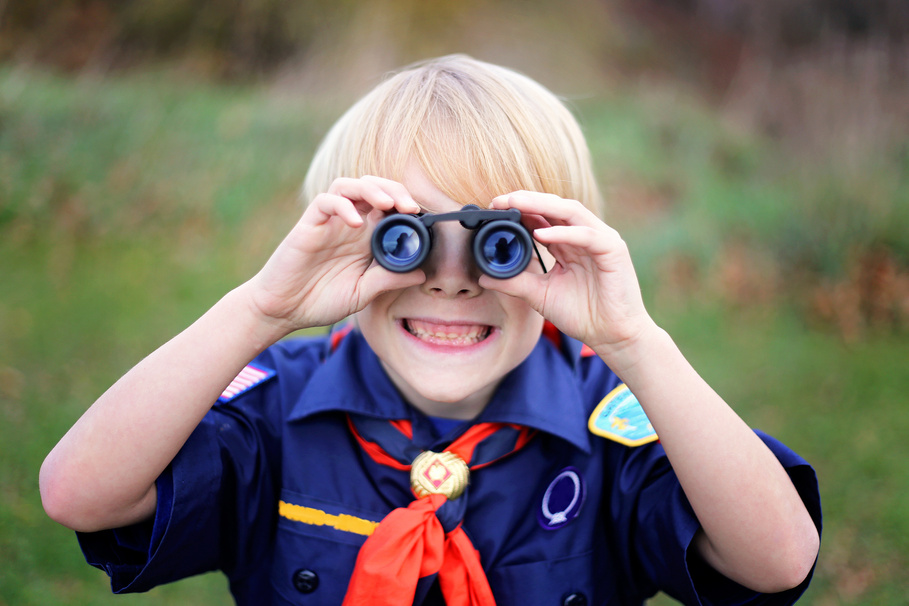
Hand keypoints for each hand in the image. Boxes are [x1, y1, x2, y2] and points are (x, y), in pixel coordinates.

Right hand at [246, 176, 424, 331]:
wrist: (284, 310)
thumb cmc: (320, 300)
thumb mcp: (362, 293)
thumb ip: (388, 280)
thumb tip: (422, 274)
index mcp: (365, 238)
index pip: (389, 207)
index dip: (406, 206)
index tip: (424, 218)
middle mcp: (348, 224)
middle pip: (373, 188)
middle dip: (395, 190)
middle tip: (411, 207)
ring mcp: (329, 222)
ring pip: (349, 185)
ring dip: (371, 189)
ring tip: (387, 204)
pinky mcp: (309, 225)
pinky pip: (325, 202)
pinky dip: (342, 205)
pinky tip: (356, 223)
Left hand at [486, 192, 657, 366]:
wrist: (612, 336)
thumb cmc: (583, 314)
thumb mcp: (540, 295)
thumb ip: (515, 282)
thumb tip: (484, 277)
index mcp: (569, 243)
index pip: (543, 216)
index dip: (520, 208)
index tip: (494, 207)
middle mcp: (585, 236)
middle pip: (555, 207)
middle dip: (526, 200)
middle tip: (499, 200)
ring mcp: (601, 240)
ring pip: (570, 211)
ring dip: (541, 205)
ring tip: (515, 204)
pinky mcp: (614, 250)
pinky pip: (586, 235)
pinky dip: (563, 232)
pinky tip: (540, 234)